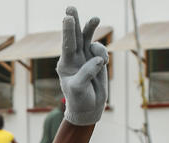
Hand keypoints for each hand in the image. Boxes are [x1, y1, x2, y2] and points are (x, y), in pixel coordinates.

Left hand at [57, 6, 107, 125]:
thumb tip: (98, 59)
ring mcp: (84, 56)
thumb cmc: (79, 99)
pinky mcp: (95, 58)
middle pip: (74, 35)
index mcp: (65, 64)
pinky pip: (100, 49)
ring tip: (95, 19)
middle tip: (69, 8)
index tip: (67, 18)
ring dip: (90, 26)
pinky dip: (103, 53)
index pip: (67, 45)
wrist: (89, 107)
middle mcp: (73, 57)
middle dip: (73, 21)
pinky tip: (102, 63)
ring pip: (87, 37)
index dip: (68, 31)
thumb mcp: (79, 88)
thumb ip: (87, 72)